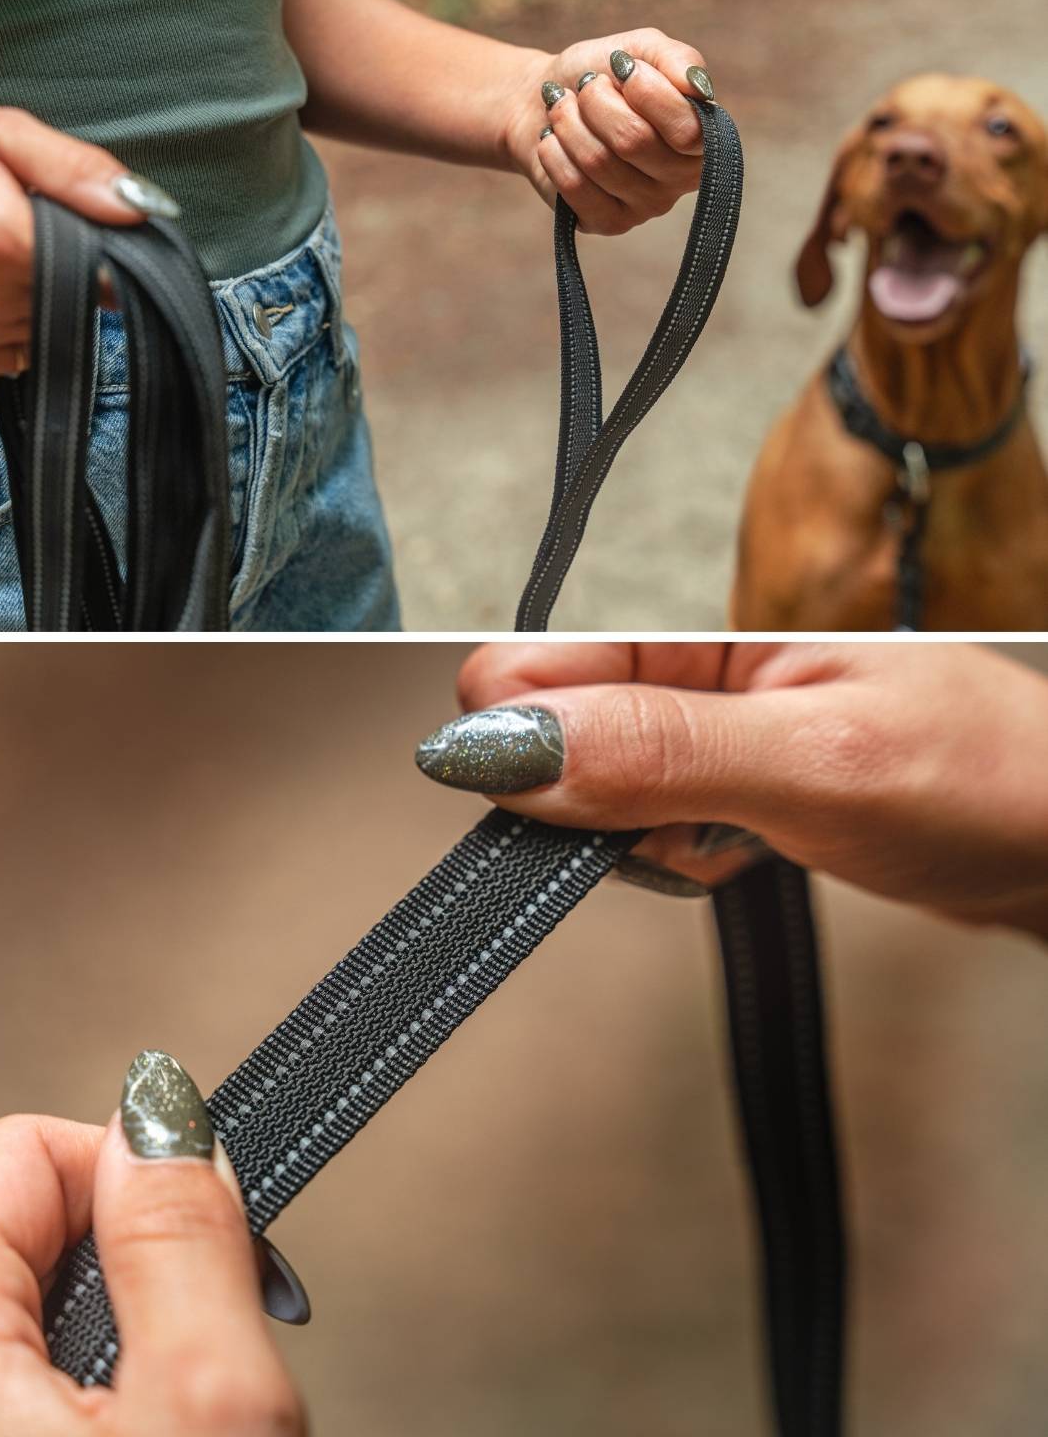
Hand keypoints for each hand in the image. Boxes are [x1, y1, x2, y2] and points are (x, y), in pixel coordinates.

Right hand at [0, 101, 171, 375]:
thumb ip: (73, 169)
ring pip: (48, 326)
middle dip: (70, 269)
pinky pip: (17, 349)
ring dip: (41, 296)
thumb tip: (139, 206)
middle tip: (28, 229)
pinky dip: (16, 321)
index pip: (101, 270)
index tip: (85, 226)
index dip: (103, 248)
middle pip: (76, 300)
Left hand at [0, 1052, 305, 1436]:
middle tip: (180, 1377)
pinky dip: (41, 1411)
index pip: (31, 1151)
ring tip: (142, 1431)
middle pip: (11, 1237)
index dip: (140, 1188)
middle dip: (113, 1283)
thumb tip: (161, 1109)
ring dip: (83, 1357)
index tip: (202, 1259)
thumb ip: (183, 1236)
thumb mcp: (211, 1409)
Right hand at [416, 643, 1047, 937]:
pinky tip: (743, 852)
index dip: (526, 743)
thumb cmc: (988, 780)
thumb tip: (502, 742)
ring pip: (588, 794)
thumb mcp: (815, 761)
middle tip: (685, 823)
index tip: (582, 804)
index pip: (526, 666)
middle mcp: (689, 674)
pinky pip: (643, 828)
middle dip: (596, 804)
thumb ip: (656, 750)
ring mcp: (703, 731)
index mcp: (697, 633)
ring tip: (735, 838)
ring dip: (644, 842)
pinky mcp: (721, 783)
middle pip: (547, 737)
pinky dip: (676, 859)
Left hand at [501, 29, 711, 235]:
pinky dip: (554, 153)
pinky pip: (574, 187)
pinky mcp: (607, 223)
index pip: (686, 128)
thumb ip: (675, 59)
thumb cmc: (602, 74)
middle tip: (586, 86)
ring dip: (569, 122)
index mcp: (701, 137)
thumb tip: (697, 87)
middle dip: (597, 101)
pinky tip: (553, 140)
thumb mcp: (641, 49)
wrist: (545, 99)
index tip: (620, 65)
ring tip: (562, 108)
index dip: (646, 91)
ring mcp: (645, 206)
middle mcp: (681, 178)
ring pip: (599, 162)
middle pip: (634, 141)